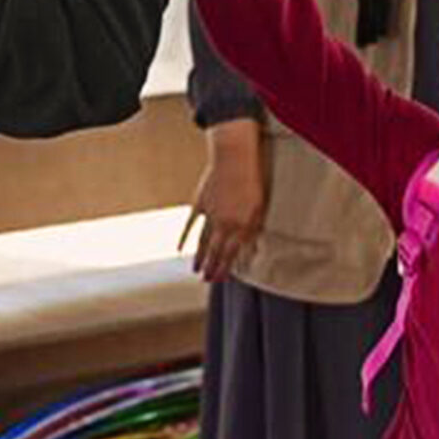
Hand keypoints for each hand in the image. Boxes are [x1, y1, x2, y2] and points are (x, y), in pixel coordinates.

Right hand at [184, 120, 267, 282]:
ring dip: (199, 257)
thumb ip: (252, 229)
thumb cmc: (251, 180)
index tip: (221, 279)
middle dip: (211, 268)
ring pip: (202, 241)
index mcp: (241, 225)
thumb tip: (249, 249)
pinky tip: (180, 248)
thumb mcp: (259, 207)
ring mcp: (210, 214)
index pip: (231, 253)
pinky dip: (184, 238)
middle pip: (215, 251)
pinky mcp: (199, 204)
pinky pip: (191, 225)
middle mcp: (224, 223)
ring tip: (195, 270)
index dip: (225, 267)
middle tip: (206, 281)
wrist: (234, 158)